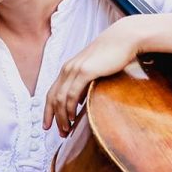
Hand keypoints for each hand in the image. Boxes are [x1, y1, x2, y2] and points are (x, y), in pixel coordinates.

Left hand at [44, 17, 141, 135]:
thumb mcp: (94, 70)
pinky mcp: (85, 71)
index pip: (52, 93)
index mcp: (68, 69)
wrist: (124, 39)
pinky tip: (72, 117)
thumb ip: (84, 84)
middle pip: (52, 98)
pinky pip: (72, 94)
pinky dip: (70, 108)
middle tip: (59, 133)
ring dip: (61, 116)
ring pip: (61, 98)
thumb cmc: (112, 55)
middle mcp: (67, 69)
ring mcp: (74, 70)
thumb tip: (79, 102)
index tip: (47, 125)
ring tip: (66, 129)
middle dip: (53, 117)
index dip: (48, 111)